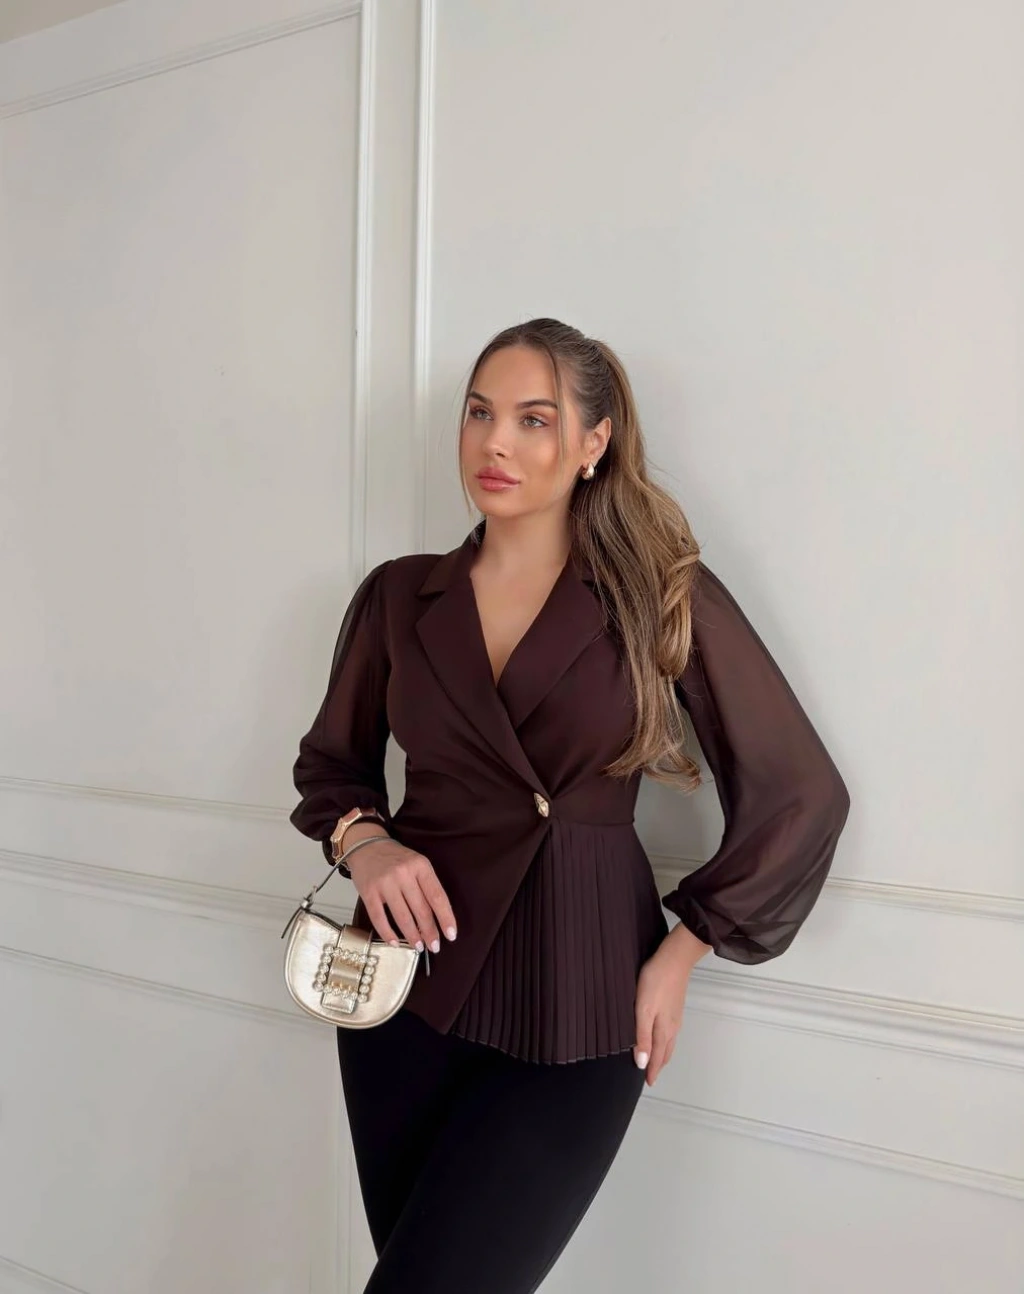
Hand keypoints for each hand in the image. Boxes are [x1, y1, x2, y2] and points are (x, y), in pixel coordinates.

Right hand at [341, 821, 457, 954]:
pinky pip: (379, 918)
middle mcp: (403, 874)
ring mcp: (385, 883)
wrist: (366, 846)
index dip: (446, 918)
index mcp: (420, 866)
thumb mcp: (417, 864)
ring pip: (403, 917)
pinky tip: (395, 942)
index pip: (437, 896)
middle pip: (421, 910)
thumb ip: (427, 886)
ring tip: (419, 947)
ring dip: (412, 936)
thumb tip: (437, 919)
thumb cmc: (396, 859)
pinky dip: (388, 933)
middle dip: (430, 932)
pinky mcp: (368, 893)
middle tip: (435, 947)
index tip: (451, 935)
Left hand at [633, 923, 710, 1086]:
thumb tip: (642, 1063)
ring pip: (669, 1042)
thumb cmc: (657, 981)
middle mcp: (672, 1027)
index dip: (651, 1070)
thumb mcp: (644, 1010)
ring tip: (655, 1060)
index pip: (656, 1056)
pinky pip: (671, 1032)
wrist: (675, 958)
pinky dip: (665, 1041)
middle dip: (658, 1065)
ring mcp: (675, 1016)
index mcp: (663, 1030)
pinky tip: (661, 1036)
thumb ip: (642, 1036)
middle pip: (664, 1052)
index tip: (648, 1082)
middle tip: (651, 1075)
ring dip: (662, 1053)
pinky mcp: (675, 1006)